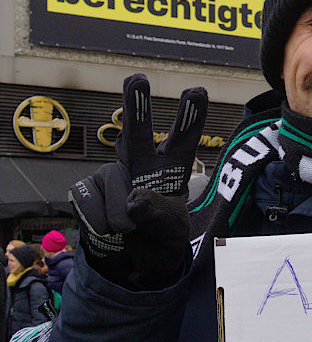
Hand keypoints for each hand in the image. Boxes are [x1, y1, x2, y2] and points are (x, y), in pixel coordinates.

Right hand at [69, 74, 207, 287]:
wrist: (129, 262)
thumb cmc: (159, 240)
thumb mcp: (172, 234)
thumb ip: (160, 217)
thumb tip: (136, 200)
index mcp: (170, 170)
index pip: (183, 141)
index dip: (191, 117)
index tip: (196, 91)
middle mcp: (140, 163)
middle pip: (136, 133)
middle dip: (136, 106)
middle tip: (138, 79)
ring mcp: (111, 173)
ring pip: (117, 191)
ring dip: (123, 221)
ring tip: (129, 231)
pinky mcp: (86, 188)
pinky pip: (93, 205)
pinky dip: (102, 226)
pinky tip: (109, 230)